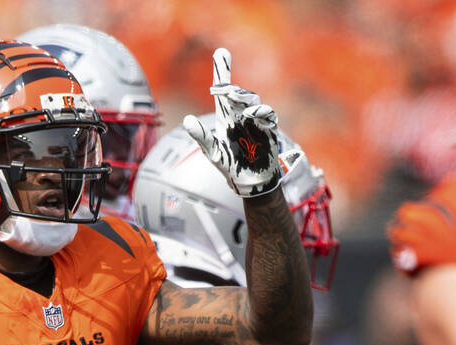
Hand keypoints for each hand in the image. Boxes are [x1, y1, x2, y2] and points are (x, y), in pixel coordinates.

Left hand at [182, 48, 281, 196]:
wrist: (249, 182)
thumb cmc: (230, 165)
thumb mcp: (212, 152)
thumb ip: (201, 136)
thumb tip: (187, 120)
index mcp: (226, 116)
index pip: (223, 92)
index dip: (222, 71)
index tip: (220, 53)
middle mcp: (241, 114)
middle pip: (237, 92)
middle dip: (229, 85)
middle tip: (220, 87)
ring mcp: (255, 121)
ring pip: (252, 100)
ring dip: (243, 97)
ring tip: (232, 97)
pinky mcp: (268, 130)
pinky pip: (268, 115)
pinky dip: (262, 111)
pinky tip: (252, 113)